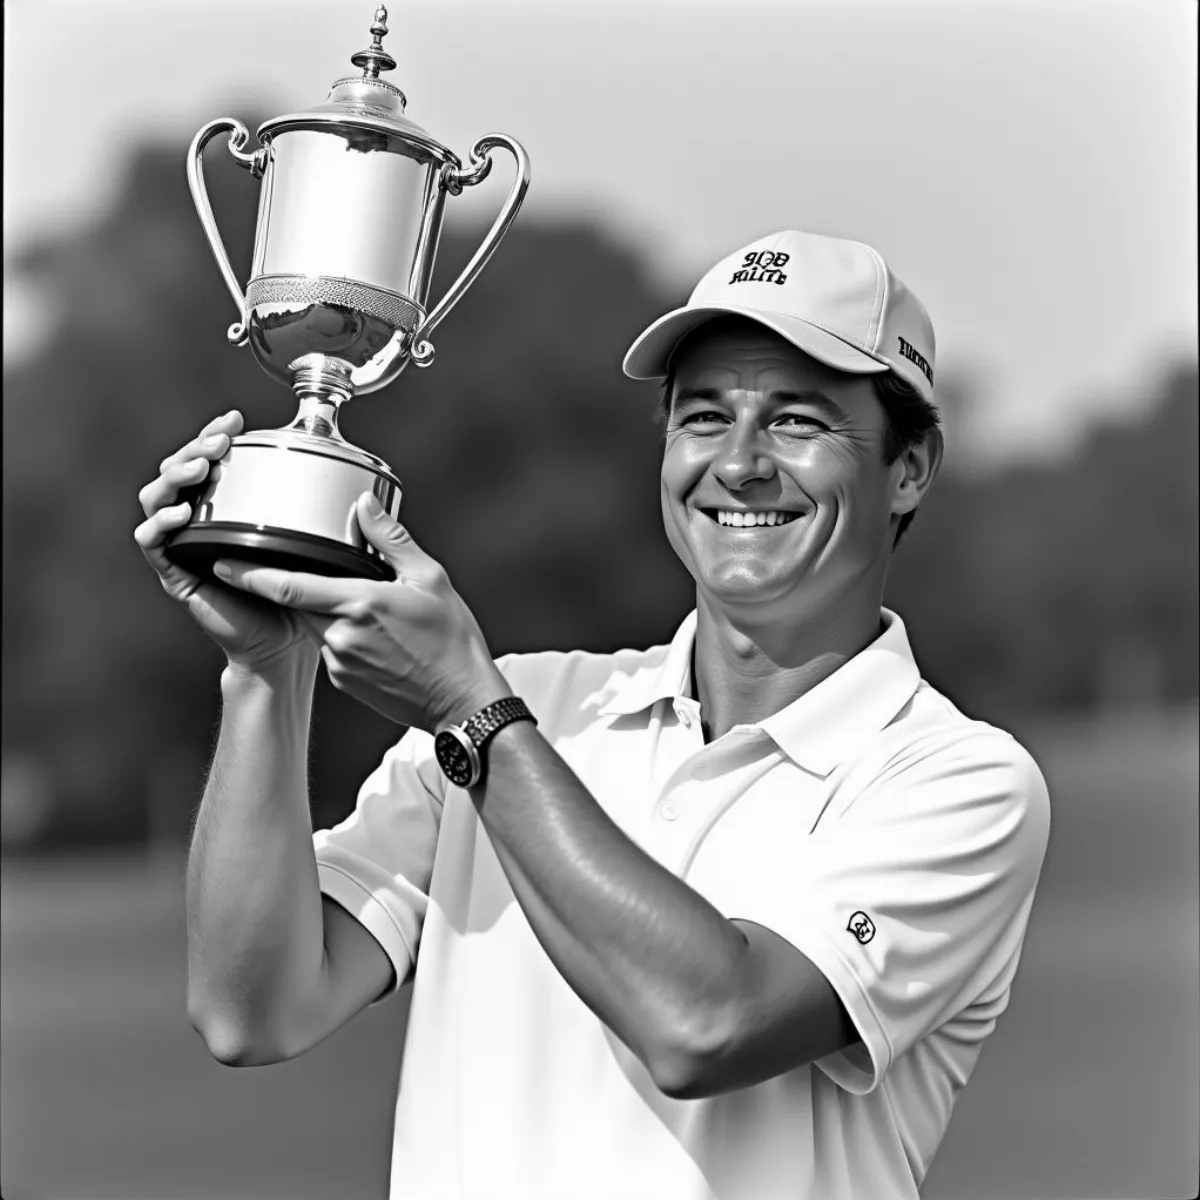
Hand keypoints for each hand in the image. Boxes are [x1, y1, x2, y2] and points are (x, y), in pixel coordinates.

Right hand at [134, 410, 318, 673]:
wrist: (285, 643)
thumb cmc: (299, 592)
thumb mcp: (313, 545)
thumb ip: (328, 518)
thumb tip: (366, 494)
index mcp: (229, 505)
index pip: (211, 457)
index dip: (216, 434)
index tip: (235, 420)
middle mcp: (201, 520)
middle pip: (178, 469)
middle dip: (195, 448)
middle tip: (217, 442)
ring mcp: (184, 545)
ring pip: (157, 497)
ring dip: (174, 477)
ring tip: (199, 469)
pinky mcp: (176, 573)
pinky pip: (152, 542)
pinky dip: (160, 524)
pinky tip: (181, 515)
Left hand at [212, 493, 510, 730]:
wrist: (461, 702)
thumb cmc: (452, 642)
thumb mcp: (431, 579)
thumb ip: (391, 539)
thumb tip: (365, 506)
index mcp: (358, 604)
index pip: (288, 586)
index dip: (251, 574)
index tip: (225, 562)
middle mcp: (340, 636)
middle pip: (302, 602)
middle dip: (303, 587)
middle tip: (327, 575)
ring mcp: (340, 664)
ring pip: (318, 625)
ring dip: (331, 612)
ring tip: (372, 610)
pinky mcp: (344, 683)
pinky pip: (332, 649)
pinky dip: (344, 636)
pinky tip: (379, 637)